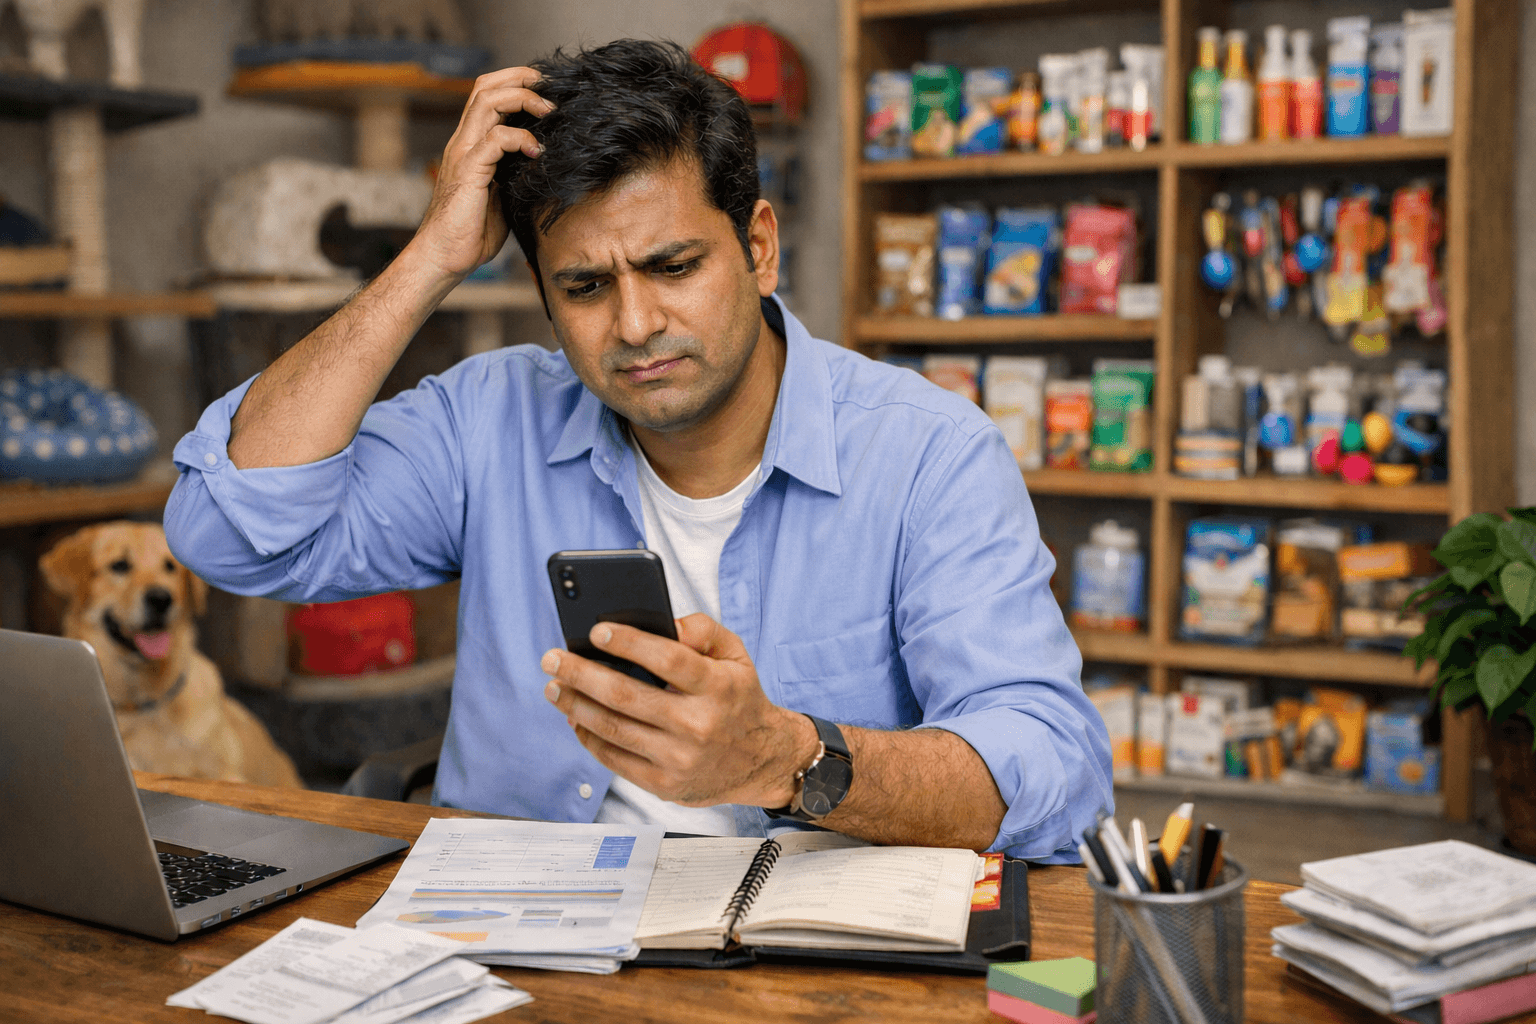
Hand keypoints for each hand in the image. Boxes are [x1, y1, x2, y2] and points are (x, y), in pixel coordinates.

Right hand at [406, 67, 552, 281]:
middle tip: (551, 87)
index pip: (486, 95)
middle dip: (520, 78)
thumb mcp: (501, 196)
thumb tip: (544, 166)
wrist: (445, 257)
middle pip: (485, 86)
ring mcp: (463, 153)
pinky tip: (538, 152)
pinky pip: (495, 139)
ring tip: (549, 111)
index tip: (545, 90)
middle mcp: (463, 142)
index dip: (514, 83)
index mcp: (469, 144)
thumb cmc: (470, 233)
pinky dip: (521, 138)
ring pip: (488, 102)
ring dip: (523, 99)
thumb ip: (514, 175)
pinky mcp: (469, 170)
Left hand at [540, 614, 818, 807]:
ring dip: (575, 705)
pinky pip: (614, 759)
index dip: (628, 643)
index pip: (667, 659)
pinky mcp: (664, 784)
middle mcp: (698, 724)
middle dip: (580, 674)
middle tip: (552, 658)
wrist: (761, 760)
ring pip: (612, 728)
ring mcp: (679, 758)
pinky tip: (575, 717)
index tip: (596, 631)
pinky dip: (588, 737)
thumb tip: (662, 624)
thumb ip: (702, 629)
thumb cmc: (738, 698)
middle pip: (626, 696)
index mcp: (718, 686)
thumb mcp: (735, 655)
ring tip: (554, 687)